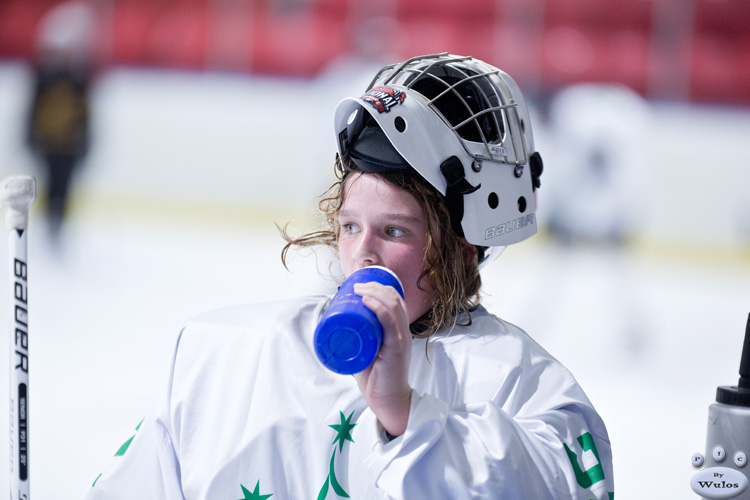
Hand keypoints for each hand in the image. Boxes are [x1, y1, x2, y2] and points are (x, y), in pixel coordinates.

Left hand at [352, 281, 411, 436]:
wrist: (388, 400)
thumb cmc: (377, 377)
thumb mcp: (368, 351)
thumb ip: (359, 340)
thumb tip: (336, 326)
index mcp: (398, 330)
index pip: (395, 300)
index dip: (379, 287)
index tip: (359, 285)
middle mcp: (403, 331)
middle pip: (394, 298)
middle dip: (374, 286)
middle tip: (355, 286)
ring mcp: (401, 339)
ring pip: (393, 306)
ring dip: (374, 293)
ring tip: (358, 290)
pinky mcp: (397, 349)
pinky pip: (391, 323)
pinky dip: (380, 309)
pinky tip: (368, 301)